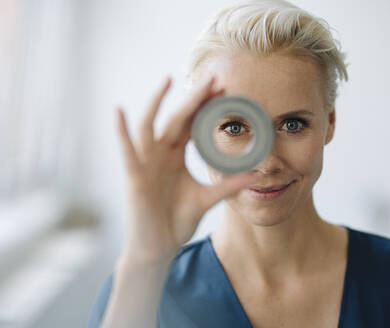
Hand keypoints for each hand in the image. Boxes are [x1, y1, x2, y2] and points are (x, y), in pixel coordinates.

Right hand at [115, 75, 257, 264]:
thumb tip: (257, 175)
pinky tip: (119, 111)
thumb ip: (229, 185)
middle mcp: (160, 154)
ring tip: (168, 81)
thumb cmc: (177, 222)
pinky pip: (126, 150)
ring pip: (150, 126)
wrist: (158, 247)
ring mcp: (146, 163)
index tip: (226, 91)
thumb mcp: (207, 199)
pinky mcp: (134, 175)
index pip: (192, 125)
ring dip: (157, 103)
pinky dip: (121, 131)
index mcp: (175, 157)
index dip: (206, 108)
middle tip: (213, 78)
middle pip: (177, 119)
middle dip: (194, 99)